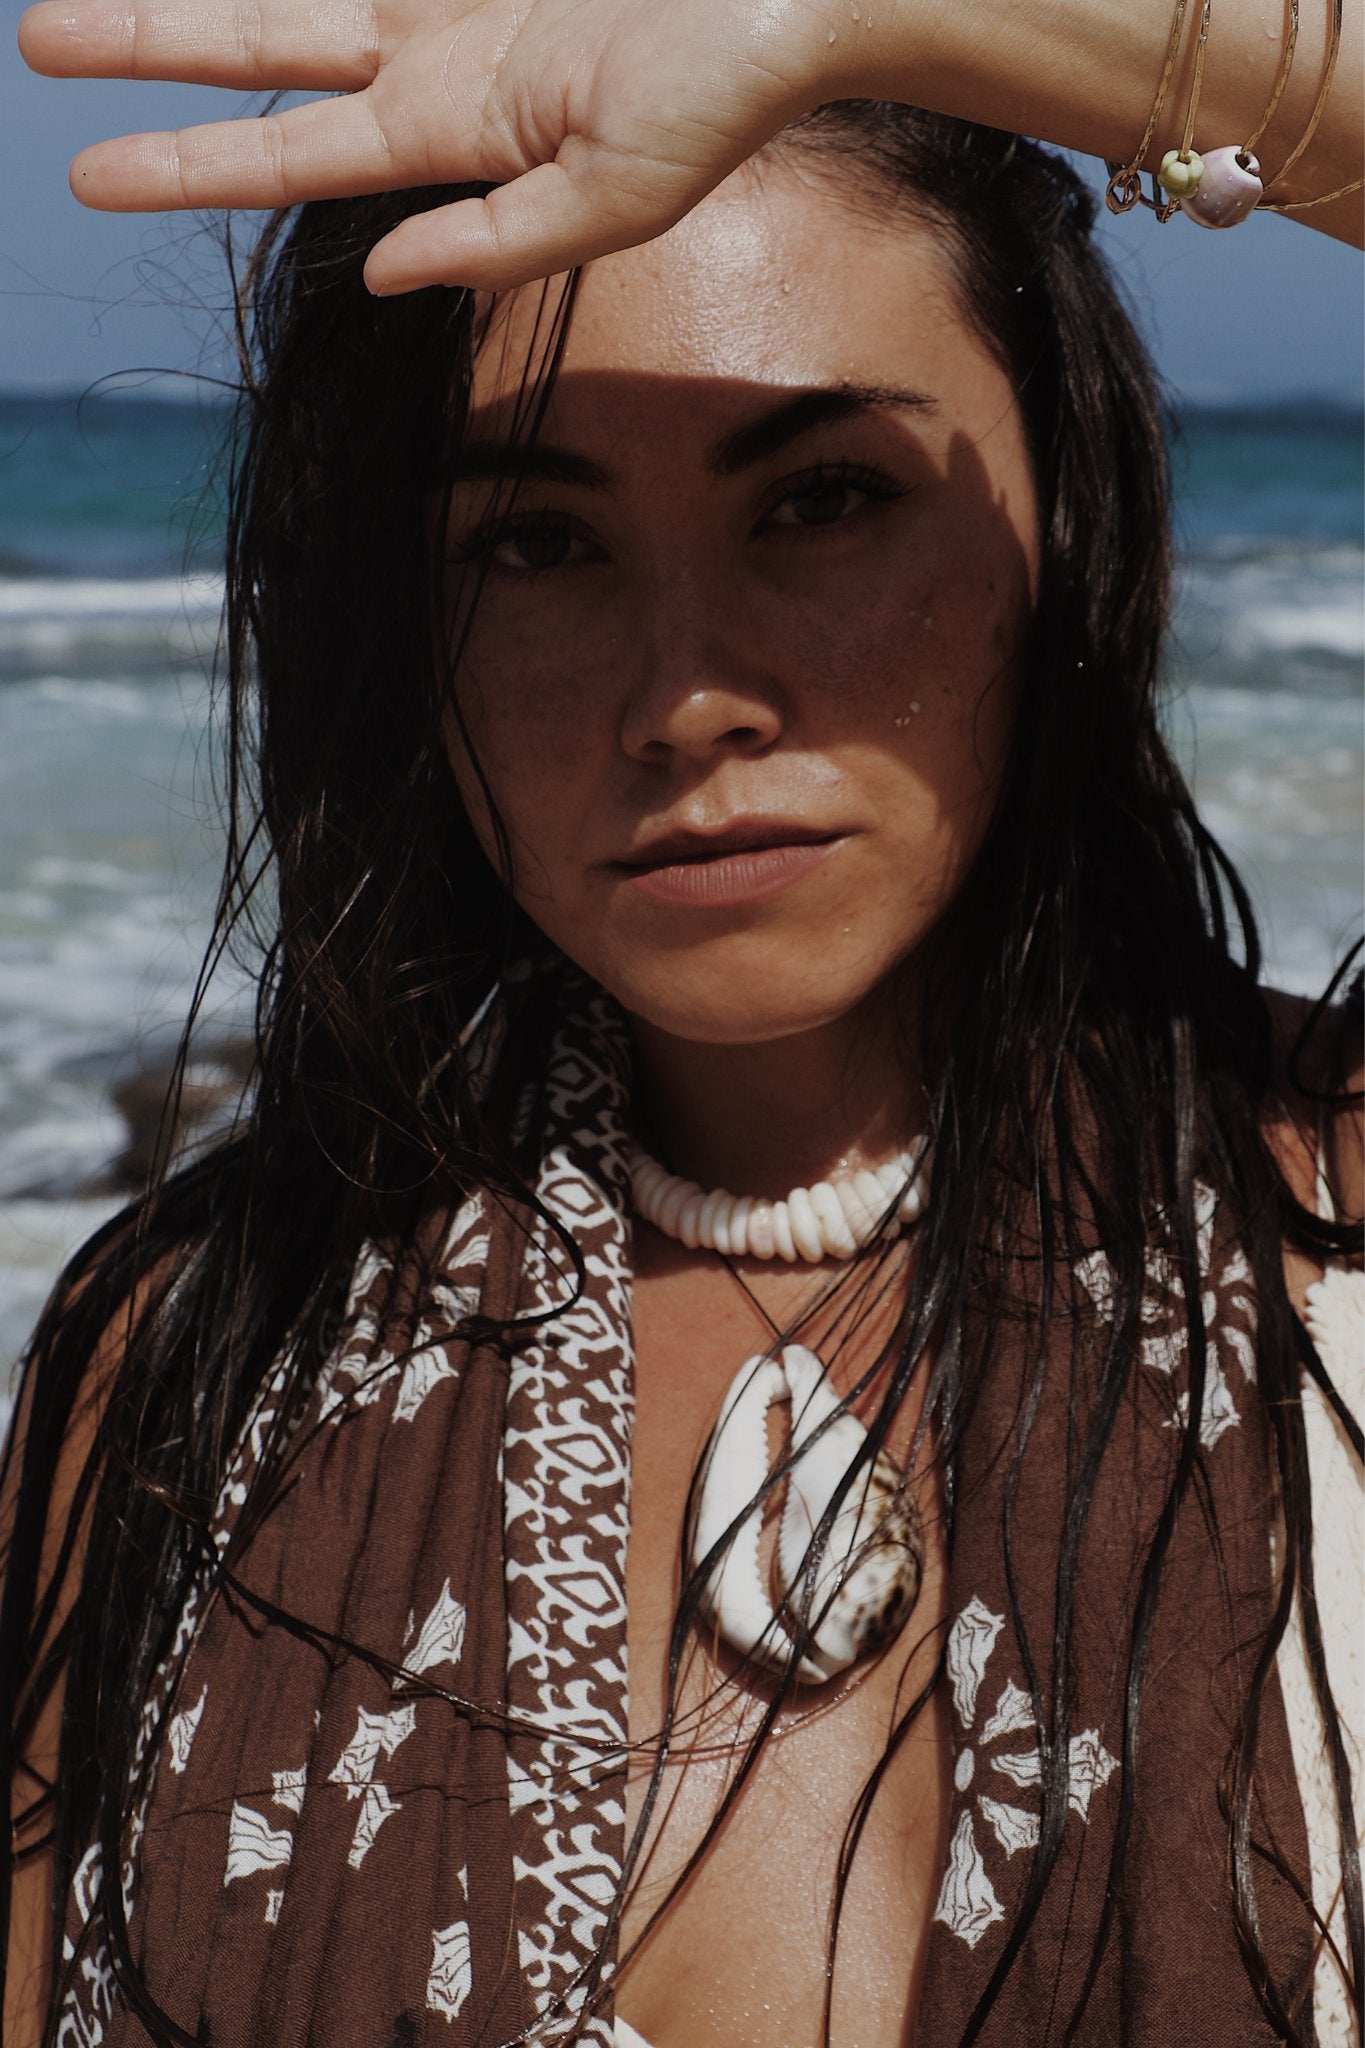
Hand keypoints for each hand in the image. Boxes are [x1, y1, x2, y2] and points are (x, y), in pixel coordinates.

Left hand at [17, 0, 842, 292]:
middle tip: (37, 40)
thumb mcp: (608, 203)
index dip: (184, 159)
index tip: (85, 173)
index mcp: (449, 135)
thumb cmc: (718, 100)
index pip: (287, 155)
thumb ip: (494, 241)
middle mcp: (430, 61)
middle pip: (259, 50)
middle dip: (149, 49)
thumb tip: (382, 277)